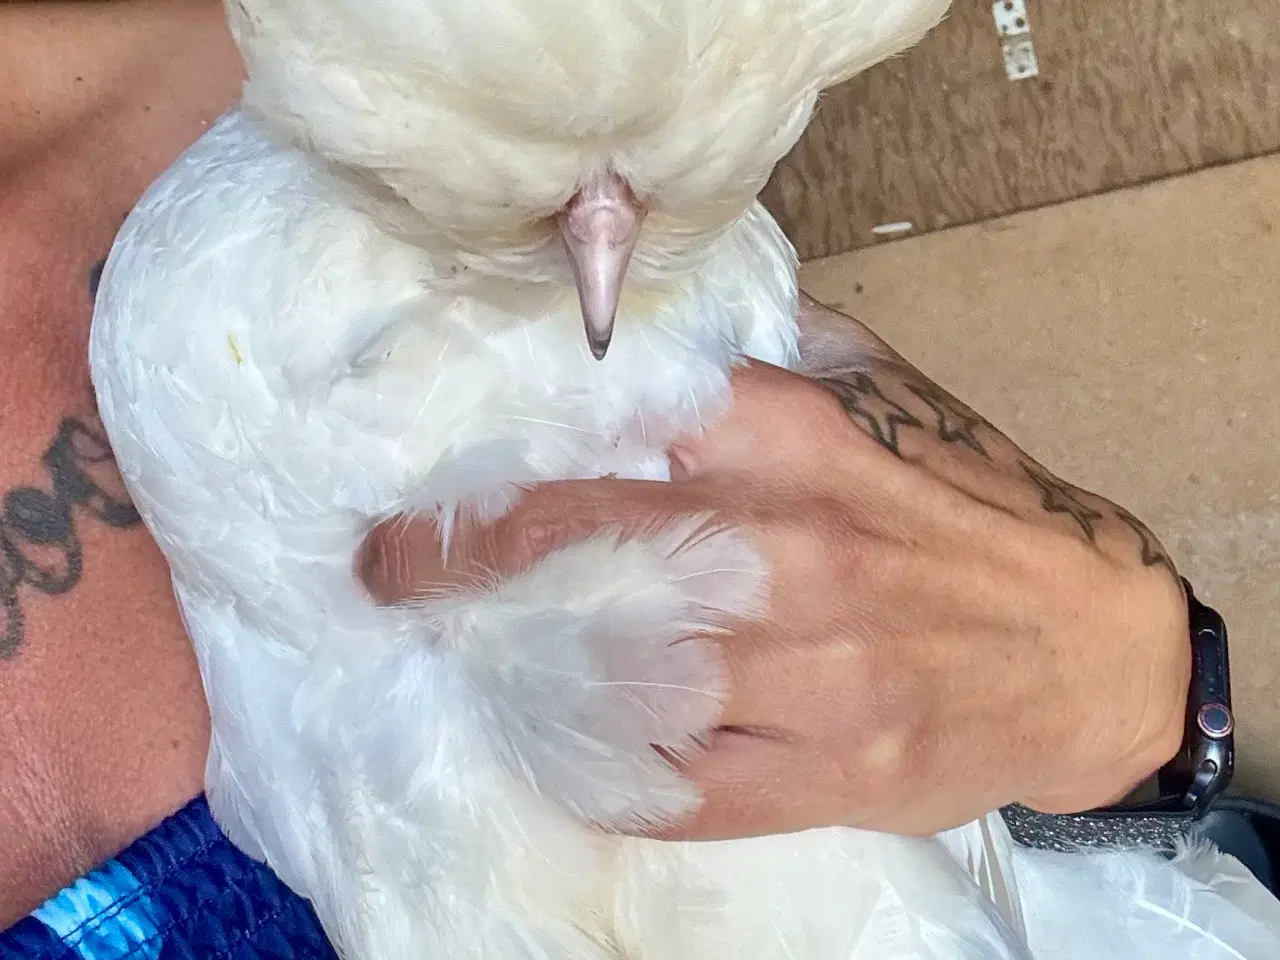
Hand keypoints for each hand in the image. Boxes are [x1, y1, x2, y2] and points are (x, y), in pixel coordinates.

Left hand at [358, 297, 1190, 838]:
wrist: (1087, 648)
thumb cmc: (973, 512)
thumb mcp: (892, 398)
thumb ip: (774, 356)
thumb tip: (654, 331)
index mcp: (801, 444)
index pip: (617, 436)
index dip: (505, 464)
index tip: (427, 483)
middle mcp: (795, 554)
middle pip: (593, 558)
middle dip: (468, 569)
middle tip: (390, 578)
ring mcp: (814, 674)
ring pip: (624, 679)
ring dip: (529, 672)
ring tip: (474, 661)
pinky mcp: (831, 772)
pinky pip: (680, 789)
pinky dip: (605, 776)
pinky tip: (560, 753)